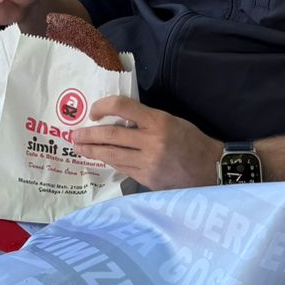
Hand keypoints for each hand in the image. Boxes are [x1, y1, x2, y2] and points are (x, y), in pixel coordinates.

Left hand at [72, 96, 222, 191]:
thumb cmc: (190, 141)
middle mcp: (151, 141)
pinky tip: (99, 158)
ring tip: (79, 147)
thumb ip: (145, 119)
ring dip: (92, 151)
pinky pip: (121, 168)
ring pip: (112, 155)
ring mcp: (148, 162)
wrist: (210, 169)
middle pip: (111, 136)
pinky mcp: (147, 179)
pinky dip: (108, 161)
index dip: (103, 106)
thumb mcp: (171, 121)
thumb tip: (116, 120)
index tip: (92, 112)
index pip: (123, 107)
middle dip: (89, 135)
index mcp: (158, 121)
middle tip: (74, 135)